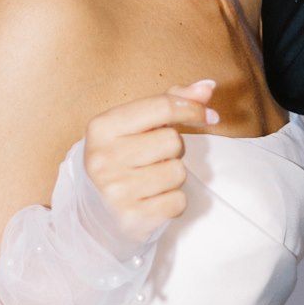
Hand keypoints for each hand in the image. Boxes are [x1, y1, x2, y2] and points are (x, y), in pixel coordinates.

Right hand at [81, 80, 219, 242]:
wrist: (95, 214)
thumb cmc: (122, 161)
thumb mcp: (135, 126)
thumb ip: (170, 102)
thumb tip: (207, 87)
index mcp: (102, 127)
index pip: (161, 106)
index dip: (192, 108)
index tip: (207, 115)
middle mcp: (104, 157)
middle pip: (173, 140)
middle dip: (173, 149)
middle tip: (153, 158)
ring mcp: (116, 190)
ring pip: (178, 172)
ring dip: (173, 176)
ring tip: (150, 180)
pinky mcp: (132, 218)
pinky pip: (178, 201)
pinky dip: (172, 201)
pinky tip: (151, 200)